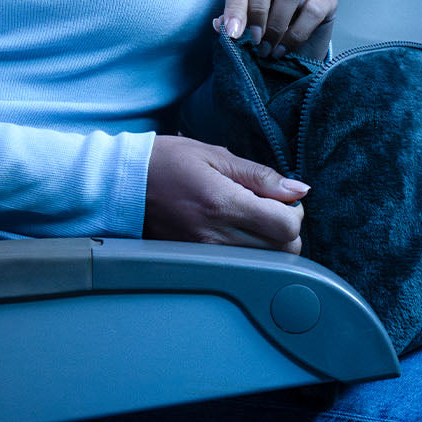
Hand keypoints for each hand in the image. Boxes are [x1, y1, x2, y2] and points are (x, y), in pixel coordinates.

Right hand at [144, 134, 306, 251]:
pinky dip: (250, 253)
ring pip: (265, 264)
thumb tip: (299, 189)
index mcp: (222, 203)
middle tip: (269, 208)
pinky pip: (240, 267)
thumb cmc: (166, 161)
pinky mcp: (196, 262)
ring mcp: (205, 253)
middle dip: (286, 230)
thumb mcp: (214, 154)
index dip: (294, 211)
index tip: (281, 198)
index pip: (285, 226)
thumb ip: (260, 175)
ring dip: (270, 244)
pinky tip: (236, 233)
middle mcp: (215, 235)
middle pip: (283, 251)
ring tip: (251, 220)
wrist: (122, 183)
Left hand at [213, 0, 336, 60]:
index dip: (234, 6)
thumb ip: (231, 23)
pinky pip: (313, 9)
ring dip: (277, 24)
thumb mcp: (244, 27)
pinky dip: (297, 33)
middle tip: (255, 39)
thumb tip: (220, 25)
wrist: (297, 47)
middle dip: (257, 7)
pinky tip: (284, 49)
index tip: (232, 33)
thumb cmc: (263, 30)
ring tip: (268, 49)